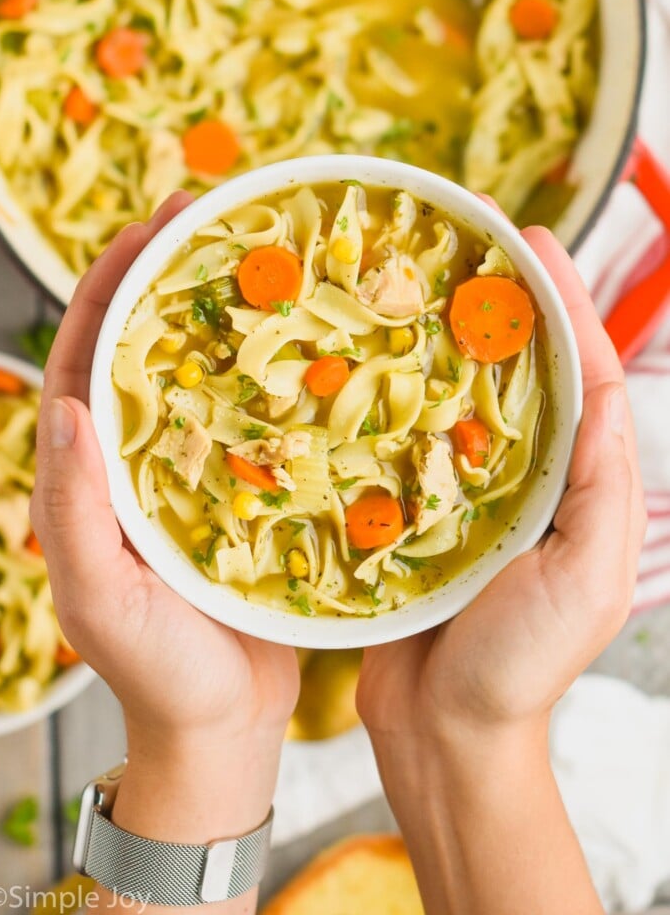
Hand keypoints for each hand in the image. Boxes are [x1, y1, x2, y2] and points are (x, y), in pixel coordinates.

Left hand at [31, 194, 298, 865]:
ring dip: (238, 313)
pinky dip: (283, 373)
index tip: (157, 222)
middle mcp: (142, 455)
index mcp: (94, 470)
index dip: (115, 279)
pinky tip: (323, 347)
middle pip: (153, 342)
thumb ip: (73, 509)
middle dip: (181, 273)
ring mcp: (198, 468)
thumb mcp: (102, 597)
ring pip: (212, 371)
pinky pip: (261, 416)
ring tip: (281, 259)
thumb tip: (68, 408)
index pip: (91, 351)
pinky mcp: (250, 488)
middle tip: (227, 215)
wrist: (223, 724)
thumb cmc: (157, 671)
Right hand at [358, 222, 645, 738]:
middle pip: (516, 369)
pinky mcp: (408, 508)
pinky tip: (363, 359)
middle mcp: (523, 476)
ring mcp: (462, 489)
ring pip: (456, 393)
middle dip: (500, 302)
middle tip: (465, 239)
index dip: (562, 304)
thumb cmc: (520, 667)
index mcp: (576, 485)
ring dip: (441, 336)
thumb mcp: (583, 580)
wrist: (443, 732)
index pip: (580, 375)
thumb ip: (602, 490)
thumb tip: (607, 392)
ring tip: (412, 279)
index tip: (530, 240)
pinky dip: (390, 393)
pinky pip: (401, 438)